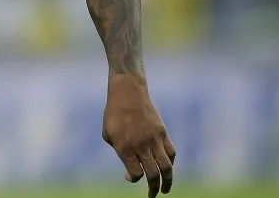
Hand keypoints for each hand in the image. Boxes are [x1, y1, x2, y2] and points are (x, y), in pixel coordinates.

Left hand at [102, 74, 175, 196]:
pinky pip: (171, 152)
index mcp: (125, 147)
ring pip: (167, 167)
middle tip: (152, 195)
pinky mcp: (163, 132)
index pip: (135, 174)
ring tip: (166, 189)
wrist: (128, 91)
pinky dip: (170, 162)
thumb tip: (129, 164)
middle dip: (154, 189)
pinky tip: (166, 167)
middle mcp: (141, 146)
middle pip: (153, 175)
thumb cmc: (114, 113)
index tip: (128, 176)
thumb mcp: (107, 133)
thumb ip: (118, 150)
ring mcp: (154, 139)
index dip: (133, 179)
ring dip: (168, 181)